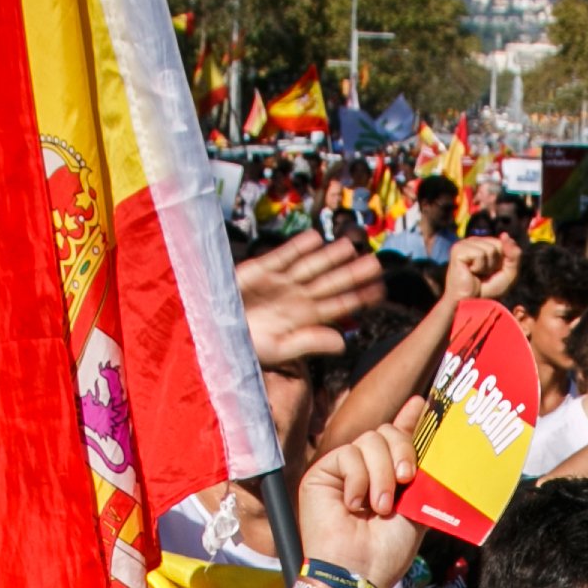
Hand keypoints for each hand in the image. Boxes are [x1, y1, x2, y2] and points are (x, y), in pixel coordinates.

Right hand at [236, 231, 379, 369]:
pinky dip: (298, 247)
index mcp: (302, 320)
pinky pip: (283, 256)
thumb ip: (309, 342)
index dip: (358, 298)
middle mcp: (294, 300)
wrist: (207, 333)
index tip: (380, 291)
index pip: (337, 307)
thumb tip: (344, 343)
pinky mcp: (258, 270)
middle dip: (352, 273)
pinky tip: (316, 238)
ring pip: (310, 266)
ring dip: (330, 256)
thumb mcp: (277, 349)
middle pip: (329, 283)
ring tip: (351, 246)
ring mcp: (278, 283)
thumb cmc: (240, 348)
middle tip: (376, 263)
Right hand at [292, 415, 425, 587]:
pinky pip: (348, 454)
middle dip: (402, 451)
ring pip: (369, 440)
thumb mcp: (417, 510)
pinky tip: (353, 506)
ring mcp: (344, 471)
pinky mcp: (322, 473)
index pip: (398, 440)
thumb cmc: (387, 551)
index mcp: (390, 479)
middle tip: (406, 480)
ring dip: (380, 475)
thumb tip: (435, 446)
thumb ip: (425, 476)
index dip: (410, 420)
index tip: (424, 404)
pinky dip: (357, 480)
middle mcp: (367, 471)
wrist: (358, 574)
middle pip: (386, 433)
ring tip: (378, 508)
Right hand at [450, 233, 519, 304]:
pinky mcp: (457, 250)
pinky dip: (479, 267)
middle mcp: (473, 241)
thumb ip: (513, 255)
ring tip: (476, 274)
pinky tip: (470, 272)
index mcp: (483, 243)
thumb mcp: (508, 273)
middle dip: (496, 264)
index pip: (503, 243)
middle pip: (498, 244)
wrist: (470, 304)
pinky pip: (479, 254)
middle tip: (483, 275)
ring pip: (490, 249)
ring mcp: (464, 244)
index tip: (492, 272)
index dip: (503, 261)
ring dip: (487, 267)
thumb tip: (505, 235)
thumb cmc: (487, 291)